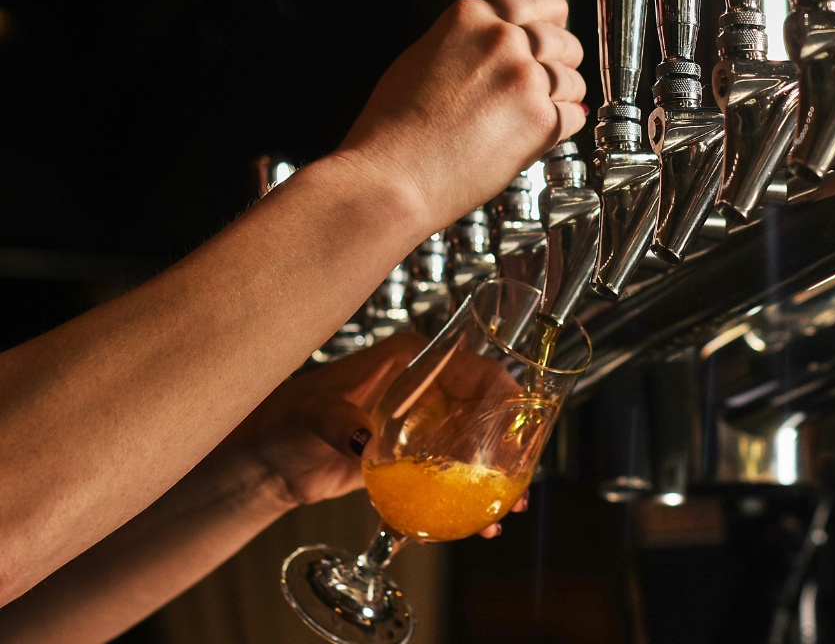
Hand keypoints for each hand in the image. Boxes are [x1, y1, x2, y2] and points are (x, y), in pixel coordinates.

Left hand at [224, 335, 529, 536]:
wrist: (265, 462)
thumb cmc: (284, 420)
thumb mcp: (314, 414)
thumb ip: (340, 422)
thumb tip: (366, 440)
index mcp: (412, 361)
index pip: (476, 371)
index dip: (504, 398)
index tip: (516, 431)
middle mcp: (424, 390)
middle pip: (486, 414)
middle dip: (508, 447)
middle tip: (517, 481)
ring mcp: (420, 426)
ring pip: (473, 449)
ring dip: (492, 480)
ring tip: (505, 511)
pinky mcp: (411, 460)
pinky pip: (448, 476)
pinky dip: (462, 500)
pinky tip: (474, 525)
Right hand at [332, 0, 586, 231]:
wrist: (392, 177)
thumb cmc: (393, 128)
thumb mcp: (423, 58)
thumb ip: (468, 43)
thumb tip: (497, 46)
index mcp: (471, 18)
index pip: (538, 3)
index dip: (553, 18)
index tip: (557, 25)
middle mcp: (502, 41)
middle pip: (562, 41)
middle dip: (564, 59)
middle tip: (555, 75)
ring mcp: (525, 79)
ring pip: (573, 80)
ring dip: (564, 95)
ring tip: (540, 111)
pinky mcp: (541, 120)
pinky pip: (573, 116)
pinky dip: (564, 125)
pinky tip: (545, 131)